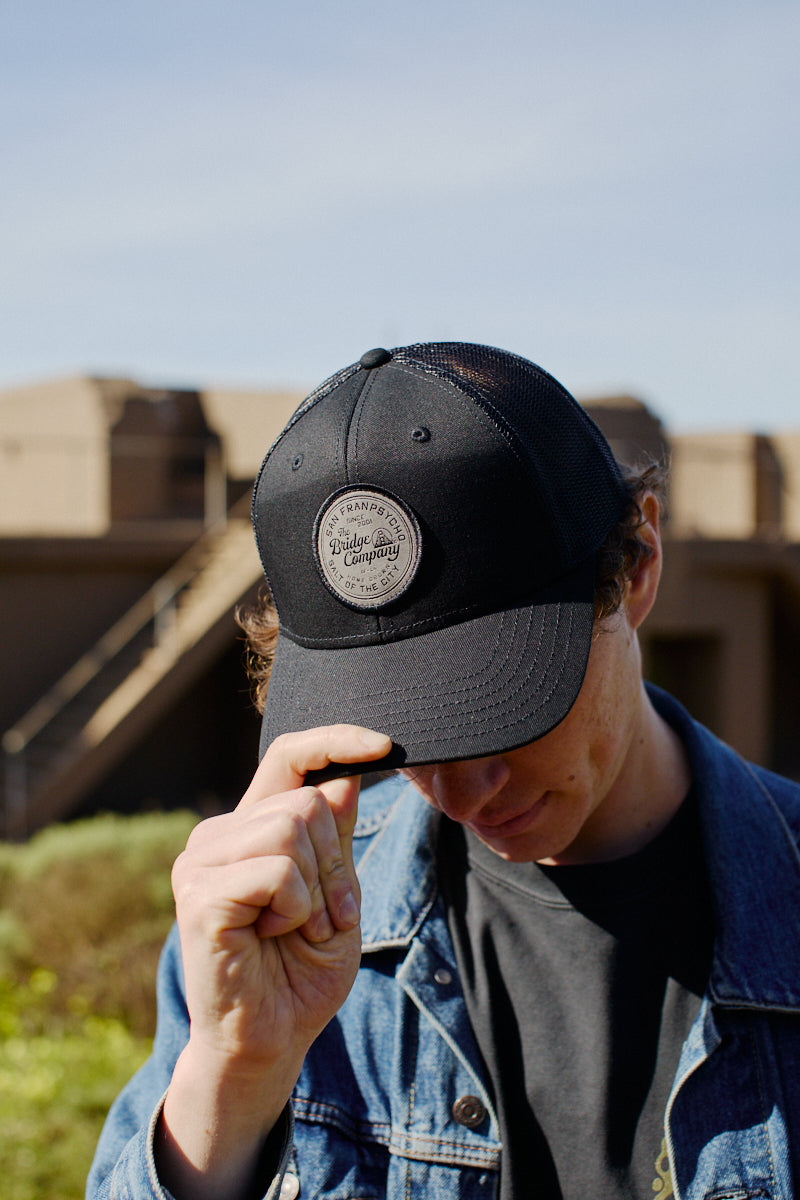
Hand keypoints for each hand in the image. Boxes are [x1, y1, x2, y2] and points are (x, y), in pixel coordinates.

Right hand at [158, 724, 390, 1199]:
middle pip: (305, 801)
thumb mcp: (337, 894)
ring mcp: (201, 863)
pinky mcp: (199, 896)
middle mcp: (217, 835)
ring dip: (317, 889)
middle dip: (336, 863)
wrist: (271, 1041)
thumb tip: (344, 777)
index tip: (387, 745)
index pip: (289, 755)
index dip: (337, 740)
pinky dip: (296, 908)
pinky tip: (274, 937)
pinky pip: (277, 871)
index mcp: (250, 827)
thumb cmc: (302, 970)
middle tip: (325, 918)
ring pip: (291, 828)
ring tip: (298, 930)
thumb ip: (334, 838)